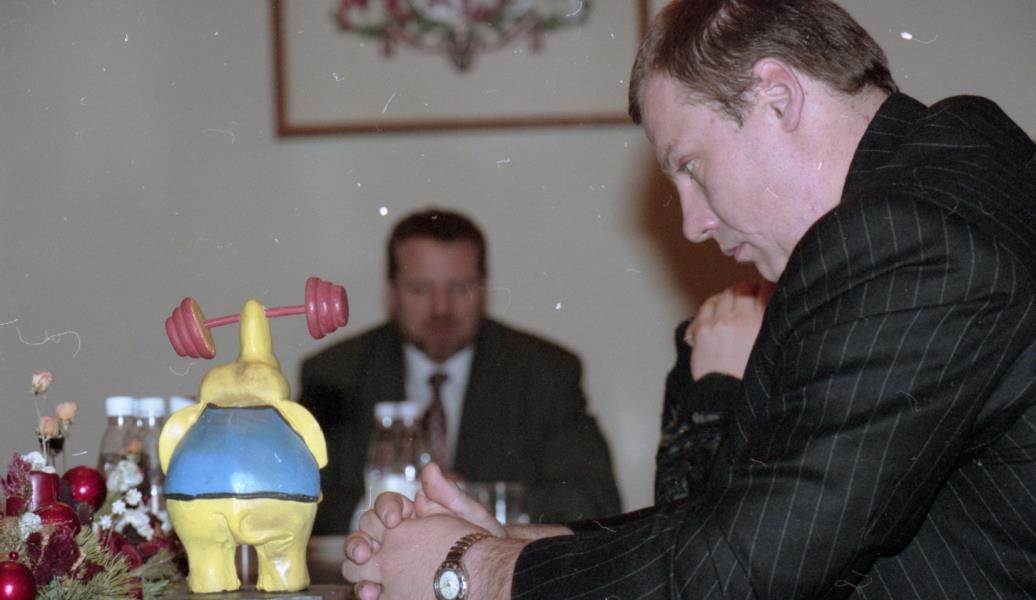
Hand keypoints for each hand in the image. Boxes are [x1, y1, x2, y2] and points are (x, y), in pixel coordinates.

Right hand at [343, 464, 504, 598]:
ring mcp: (391, 561)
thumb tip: (430, 469)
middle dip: (361, 539)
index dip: (385, 509)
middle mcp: (396, 536)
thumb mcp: (468, 516)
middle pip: (365, 530)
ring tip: (366, 572)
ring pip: (360, 558)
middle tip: (366, 552)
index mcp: (411, 514)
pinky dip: (366, 588)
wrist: (488, 573)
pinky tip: (372, 593)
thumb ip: (448, 494)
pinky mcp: (391, 585)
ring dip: (356, 564)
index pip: (385, 504)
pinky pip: (370, 584)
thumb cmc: (480, 542)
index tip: (394, 520)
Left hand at [688, 281, 772, 379]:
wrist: (726, 398)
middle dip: (746, 292)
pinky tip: (714, 316)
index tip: (764, 294)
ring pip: (724, 295)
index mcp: (763, 324)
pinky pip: (706, 306)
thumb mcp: (770, 350)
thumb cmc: (749, 378)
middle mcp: (741, 319)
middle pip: (743, 288)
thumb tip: (771, 305)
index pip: (766, 289)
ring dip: (728, 299)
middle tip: (746, 301)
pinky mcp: (702, 329)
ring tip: (730, 310)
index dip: (765, 289)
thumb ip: (770, 326)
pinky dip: (711, 308)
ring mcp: (720, 323)